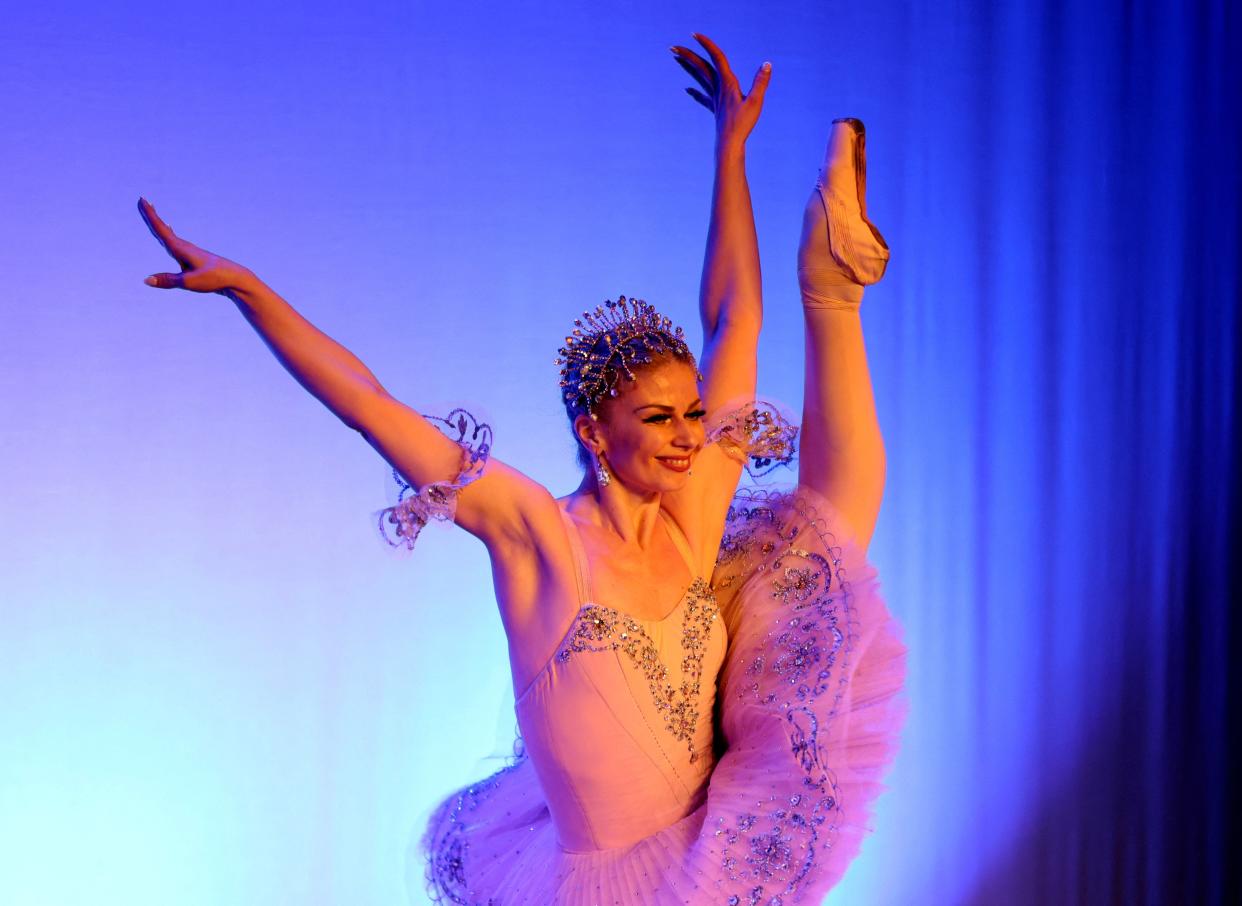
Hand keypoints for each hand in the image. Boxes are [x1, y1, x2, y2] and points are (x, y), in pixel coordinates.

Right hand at [137, 198, 255, 294]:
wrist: (235, 279)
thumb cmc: (214, 279)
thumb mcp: (189, 282)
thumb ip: (168, 280)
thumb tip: (146, 280)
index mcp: (181, 249)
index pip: (161, 230)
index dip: (150, 215)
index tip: (142, 200)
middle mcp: (184, 247)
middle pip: (163, 228)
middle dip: (151, 215)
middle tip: (142, 200)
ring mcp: (190, 251)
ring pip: (169, 234)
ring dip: (159, 223)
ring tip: (152, 213)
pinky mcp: (194, 258)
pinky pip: (176, 242)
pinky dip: (169, 234)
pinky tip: (170, 235)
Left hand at [670, 34, 770, 154]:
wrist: (729, 145)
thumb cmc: (743, 126)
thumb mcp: (756, 102)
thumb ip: (761, 82)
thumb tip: (767, 64)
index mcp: (728, 83)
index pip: (717, 58)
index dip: (707, 44)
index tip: (694, 34)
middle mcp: (718, 89)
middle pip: (701, 67)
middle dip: (687, 55)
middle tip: (672, 46)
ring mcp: (715, 99)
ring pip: (699, 79)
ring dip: (688, 67)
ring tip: (676, 58)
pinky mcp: (715, 109)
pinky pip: (703, 97)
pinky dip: (694, 91)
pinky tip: (686, 89)